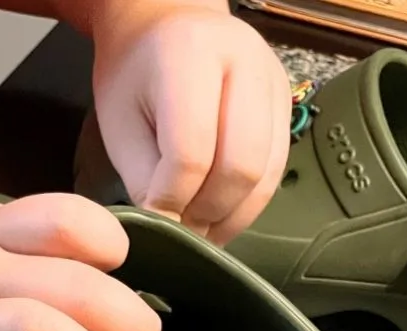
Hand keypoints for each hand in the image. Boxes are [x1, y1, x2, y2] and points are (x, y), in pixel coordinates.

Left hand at [89, 0, 290, 242]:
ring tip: (199, 226)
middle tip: (182, 229)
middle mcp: (245, 61)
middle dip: (208, 210)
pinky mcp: (286, 103)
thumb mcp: (120, 124)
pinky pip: (276, 170)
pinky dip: (248, 203)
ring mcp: (274, 81)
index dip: (172, 199)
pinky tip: (219, 213)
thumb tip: (169, 229)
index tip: (155, 220)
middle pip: (241, 165)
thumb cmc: (134, 74)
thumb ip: (143, 179)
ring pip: (266, 174)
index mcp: (190, 55)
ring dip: (231, 214)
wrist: (165, 24)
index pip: (191, 152)